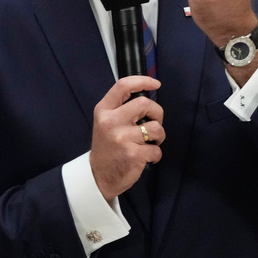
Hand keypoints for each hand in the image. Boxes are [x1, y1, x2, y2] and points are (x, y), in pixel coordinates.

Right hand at [90, 75, 163, 200]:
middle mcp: (111, 122)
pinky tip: (146, 157)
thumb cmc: (107, 146)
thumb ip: (121, 107)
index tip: (155, 83)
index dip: (143, 81)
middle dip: (157, 112)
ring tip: (150, 142)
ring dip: (159, 136)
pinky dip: (156, 154)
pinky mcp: (133, 154)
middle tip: (154, 122)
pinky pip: (156, 149)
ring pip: (156, 127)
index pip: (123, 86)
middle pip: (145, 103)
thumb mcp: (105, 122)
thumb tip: (146, 93)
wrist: (99, 176)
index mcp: (104, 110)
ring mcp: (122, 138)